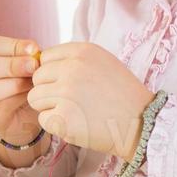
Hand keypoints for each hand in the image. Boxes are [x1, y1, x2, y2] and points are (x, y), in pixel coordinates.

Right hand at [0, 35, 44, 147]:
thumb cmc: (19, 79)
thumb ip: (24, 55)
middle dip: (11, 65)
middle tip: (34, 65)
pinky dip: (18, 99)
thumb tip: (33, 50)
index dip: (11, 46)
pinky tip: (31, 95)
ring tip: (33, 81)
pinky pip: (0, 108)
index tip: (34, 49)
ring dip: (14, 84)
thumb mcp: (20, 62)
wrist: (23, 111)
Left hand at [26, 42, 151, 159]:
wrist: (141, 123)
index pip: (45, 57)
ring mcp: (65, 93)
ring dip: (50, 107)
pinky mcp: (63, 118)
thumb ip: (73, 60)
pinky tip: (76, 124)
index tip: (69, 84)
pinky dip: (56, 125)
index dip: (53, 73)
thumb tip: (39, 62)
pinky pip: (43, 119)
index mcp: (82, 51)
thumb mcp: (102, 62)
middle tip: (72, 101)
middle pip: (37, 78)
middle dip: (49, 91)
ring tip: (75, 112)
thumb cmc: (122, 94)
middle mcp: (71, 68)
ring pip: (35, 98)